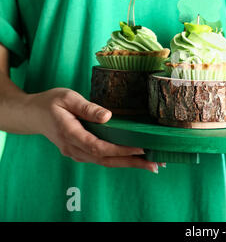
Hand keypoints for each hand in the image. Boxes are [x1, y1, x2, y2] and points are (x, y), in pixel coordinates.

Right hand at [26, 88, 162, 172]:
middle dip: (132, 163)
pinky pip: (102, 159)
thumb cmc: (49, 103)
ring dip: (129, 164)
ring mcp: (77, 153)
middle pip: (106, 160)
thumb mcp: (67, 97)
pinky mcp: (81, 152)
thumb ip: (86, 107)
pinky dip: (120, 160)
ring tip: (152, 164)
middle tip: (156, 164)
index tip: (141, 148)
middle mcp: (74, 148)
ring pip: (105, 162)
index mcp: (70, 133)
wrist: (31, 115)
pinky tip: (135, 159)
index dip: (120, 150)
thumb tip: (108, 116)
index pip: (98, 146)